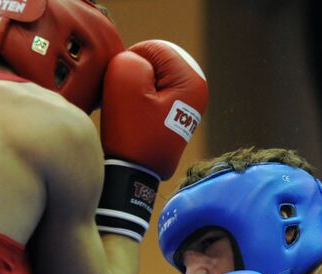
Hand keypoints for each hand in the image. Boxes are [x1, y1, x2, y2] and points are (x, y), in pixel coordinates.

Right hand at [101, 39, 207, 179]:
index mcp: (193, 81)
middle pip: (156, 64)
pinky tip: (134, 119)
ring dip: (135, 89)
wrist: (134, 175)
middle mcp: (198, 92)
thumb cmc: (131, 133)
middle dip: (136, 76)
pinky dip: (140, 102)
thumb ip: (130, 58)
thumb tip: (137, 62)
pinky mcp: (177, 117)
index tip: (125, 89)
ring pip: (152, 80)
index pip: (154, 49)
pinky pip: (154, 96)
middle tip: (127, 101)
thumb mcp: (124, 84)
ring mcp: (189, 106)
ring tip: (130, 112)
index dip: (131, 62)